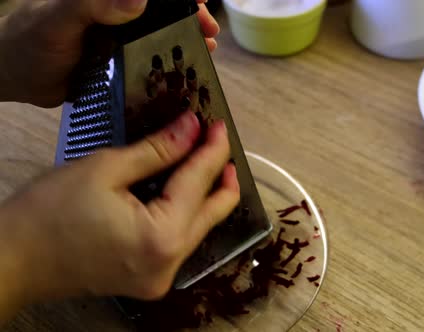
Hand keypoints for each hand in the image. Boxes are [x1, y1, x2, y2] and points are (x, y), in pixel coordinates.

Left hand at [0, 0, 219, 107]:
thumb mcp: (59, 19)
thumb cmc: (29, 40)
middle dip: (190, 14)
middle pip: (163, 8)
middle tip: (208, 28)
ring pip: (161, 32)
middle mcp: (116, 10)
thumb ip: (92, 5)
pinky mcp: (121, 59)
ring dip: (185, 38)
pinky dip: (170, 61)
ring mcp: (120, 33)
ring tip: (206, 48)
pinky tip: (183, 68)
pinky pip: (151, 56)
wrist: (17, 77)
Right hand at [0, 111, 238, 313]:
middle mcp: (171, 263)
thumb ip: (158, 149)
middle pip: (214, 212)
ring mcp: (162, 276)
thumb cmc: (48, 213)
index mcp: (161, 237)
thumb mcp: (104, 169)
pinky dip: (186, 212)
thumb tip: (192, 127)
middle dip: (221, 174)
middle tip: (216, 141)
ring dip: (205, 192)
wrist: (13, 261)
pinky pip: (182, 240)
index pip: (200, 183)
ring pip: (201, 227)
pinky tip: (180, 188)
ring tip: (201, 158)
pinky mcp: (151, 279)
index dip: (213, 149)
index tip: (219, 125)